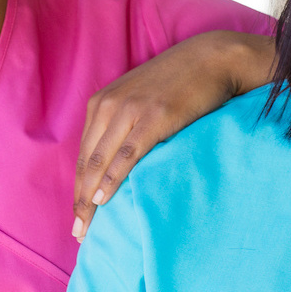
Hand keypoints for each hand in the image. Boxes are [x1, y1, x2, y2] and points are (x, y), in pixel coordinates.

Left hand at [75, 31, 272, 237]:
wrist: (212, 58)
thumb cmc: (179, 83)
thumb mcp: (140, 98)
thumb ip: (123, 123)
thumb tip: (117, 162)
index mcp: (101, 103)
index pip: (85, 155)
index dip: (79, 188)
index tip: (78, 216)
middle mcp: (109, 105)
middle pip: (88, 162)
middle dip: (81, 200)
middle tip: (78, 232)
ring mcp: (130, 110)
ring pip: (101, 162)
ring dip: (91, 198)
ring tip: (87, 227)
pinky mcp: (153, 117)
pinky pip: (127, 154)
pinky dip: (112, 178)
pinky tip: (103, 199)